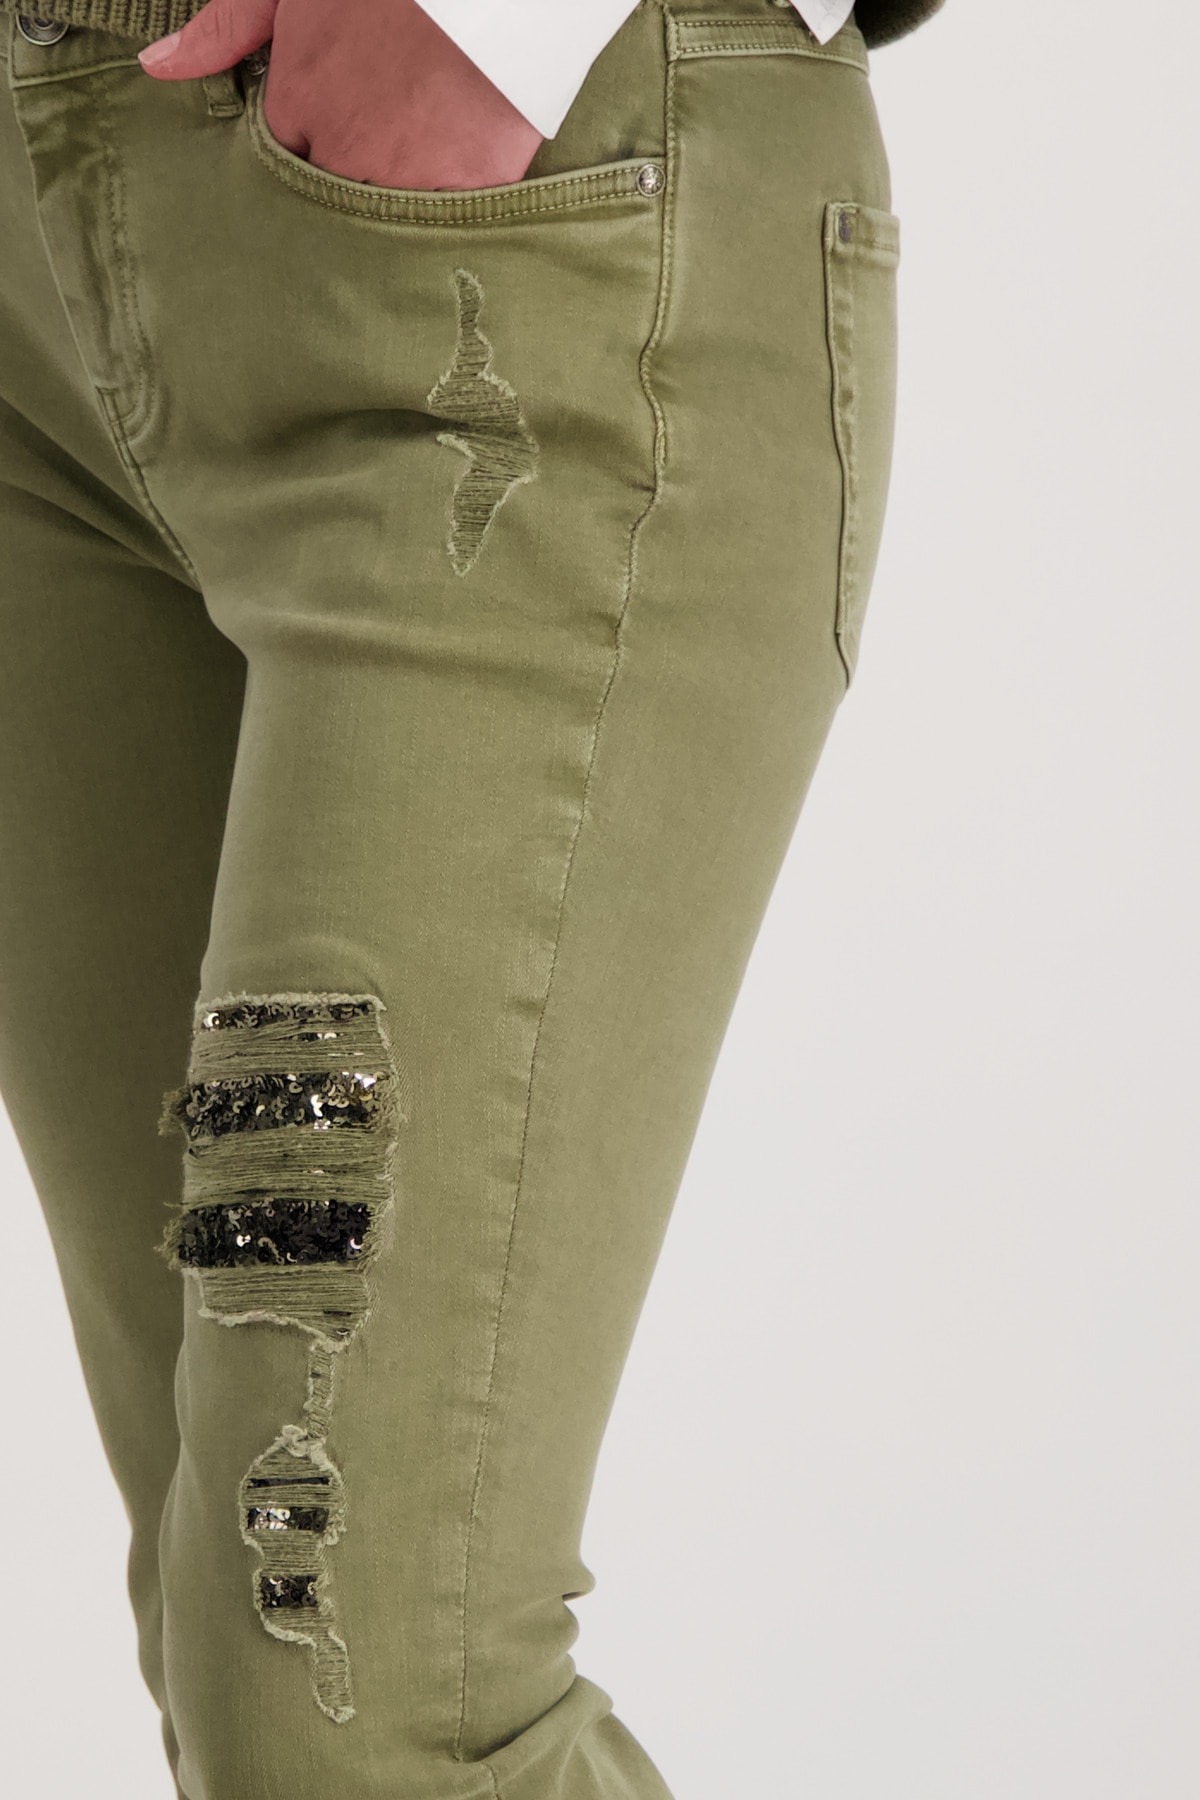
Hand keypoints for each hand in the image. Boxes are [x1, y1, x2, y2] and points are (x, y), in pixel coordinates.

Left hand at [137, 0, 544, 190]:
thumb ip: (224, 29)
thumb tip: (158, 67)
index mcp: (301, 102)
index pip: (284, 159)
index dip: (305, 147)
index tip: (323, 137)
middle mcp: (347, 155)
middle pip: (330, 205)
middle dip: (343, 189)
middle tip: (365, 170)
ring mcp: (411, 179)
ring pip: (383, 228)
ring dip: (390, 214)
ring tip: (409, 183)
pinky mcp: (472, 188)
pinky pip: (446, 226)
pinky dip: (446, 219)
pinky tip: (451, 196)